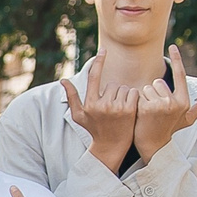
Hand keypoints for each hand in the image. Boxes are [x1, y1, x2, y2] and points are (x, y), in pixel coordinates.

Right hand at [59, 49, 139, 170]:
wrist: (111, 146)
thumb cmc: (94, 130)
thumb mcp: (79, 115)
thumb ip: (72, 97)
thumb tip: (63, 80)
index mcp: (90, 104)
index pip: (94, 77)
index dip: (99, 62)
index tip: (104, 49)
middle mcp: (102, 105)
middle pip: (112, 84)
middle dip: (113, 92)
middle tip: (113, 107)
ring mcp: (116, 108)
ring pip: (123, 88)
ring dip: (124, 95)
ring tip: (120, 109)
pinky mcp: (129, 110)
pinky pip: (134, 93)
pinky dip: (134, 97)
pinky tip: (130, 108)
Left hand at [132, 44, 196, 158]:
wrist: (152, 146)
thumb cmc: (169, 130)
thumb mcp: (186, 119)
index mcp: (184, 101)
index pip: (180, 74)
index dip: (177, 59)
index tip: (173, 45)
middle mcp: (175, 102)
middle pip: (157, 82)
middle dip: (153, 92)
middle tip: (153, 109)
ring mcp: (162, 105)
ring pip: (147, 88)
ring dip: (144, 98)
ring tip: (147, 112)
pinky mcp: (148, 108)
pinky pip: (139, 95)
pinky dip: (137, 103)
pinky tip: (140, 114)